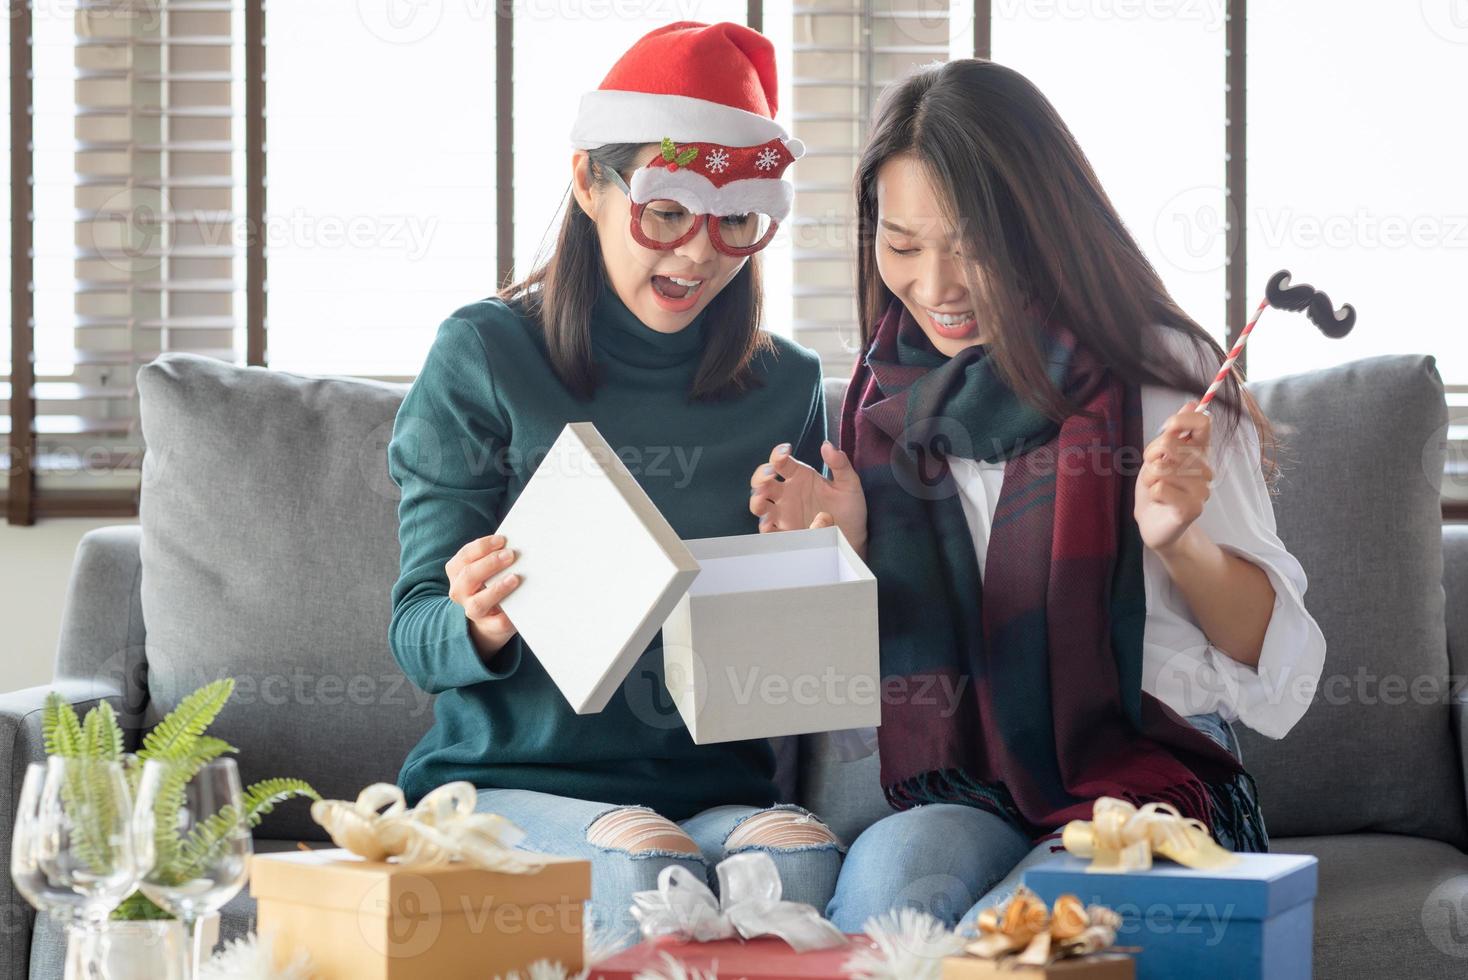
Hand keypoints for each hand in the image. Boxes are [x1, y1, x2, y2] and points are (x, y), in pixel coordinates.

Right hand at [446, 533, 520, 657]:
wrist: (488, 618)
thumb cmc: (490, 583)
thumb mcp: (486, 568)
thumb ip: (495, 556)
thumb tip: (517, 544)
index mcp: (457, 572)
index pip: (464, 556)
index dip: (482, 547)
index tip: (502, 540)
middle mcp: (460, 592)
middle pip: (468, 576)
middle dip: (490, 563)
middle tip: (511, 555)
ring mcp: (472, 610)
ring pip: (478, 603)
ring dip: (497, 589)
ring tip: (515, 578)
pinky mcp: (489, 626)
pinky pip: (496, 623)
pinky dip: (507, 615)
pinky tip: (519, 605)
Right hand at [749, 441, 866, 552]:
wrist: (852, 538)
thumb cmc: (849, 509)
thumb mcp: (849, 484)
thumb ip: (840, 464)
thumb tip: (827, 445)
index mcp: (799, 476)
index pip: (781, 461)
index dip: (778, 454)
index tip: (785, 452)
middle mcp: (787, 493)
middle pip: (762, 481)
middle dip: (761, 476)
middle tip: (770, 474)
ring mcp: (783, 514)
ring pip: (760, 505)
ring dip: (757, 500)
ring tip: (762, 499)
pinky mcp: (785, 533)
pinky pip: (770, 531)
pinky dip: (766, 527)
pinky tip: (770, 524)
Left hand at [1135, 400, 1213, 554]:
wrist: (1153, 521)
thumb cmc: (1156, 485)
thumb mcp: (1159, 455)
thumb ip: (1173, 432)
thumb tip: (1192, 403)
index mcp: (1199, 451)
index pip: (1202, 423)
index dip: (1182, 420)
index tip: (1168, 428)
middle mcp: (1204, 468)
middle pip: (1172, 444)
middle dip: (1151, 455)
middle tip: (1153, 470)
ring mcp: (1201, 489)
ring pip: (1162, 469)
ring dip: (1150, 477)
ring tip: (1156, 487)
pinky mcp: (1193, 509)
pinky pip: (1161, 487)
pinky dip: (1153, 492)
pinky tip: (1160, 500)